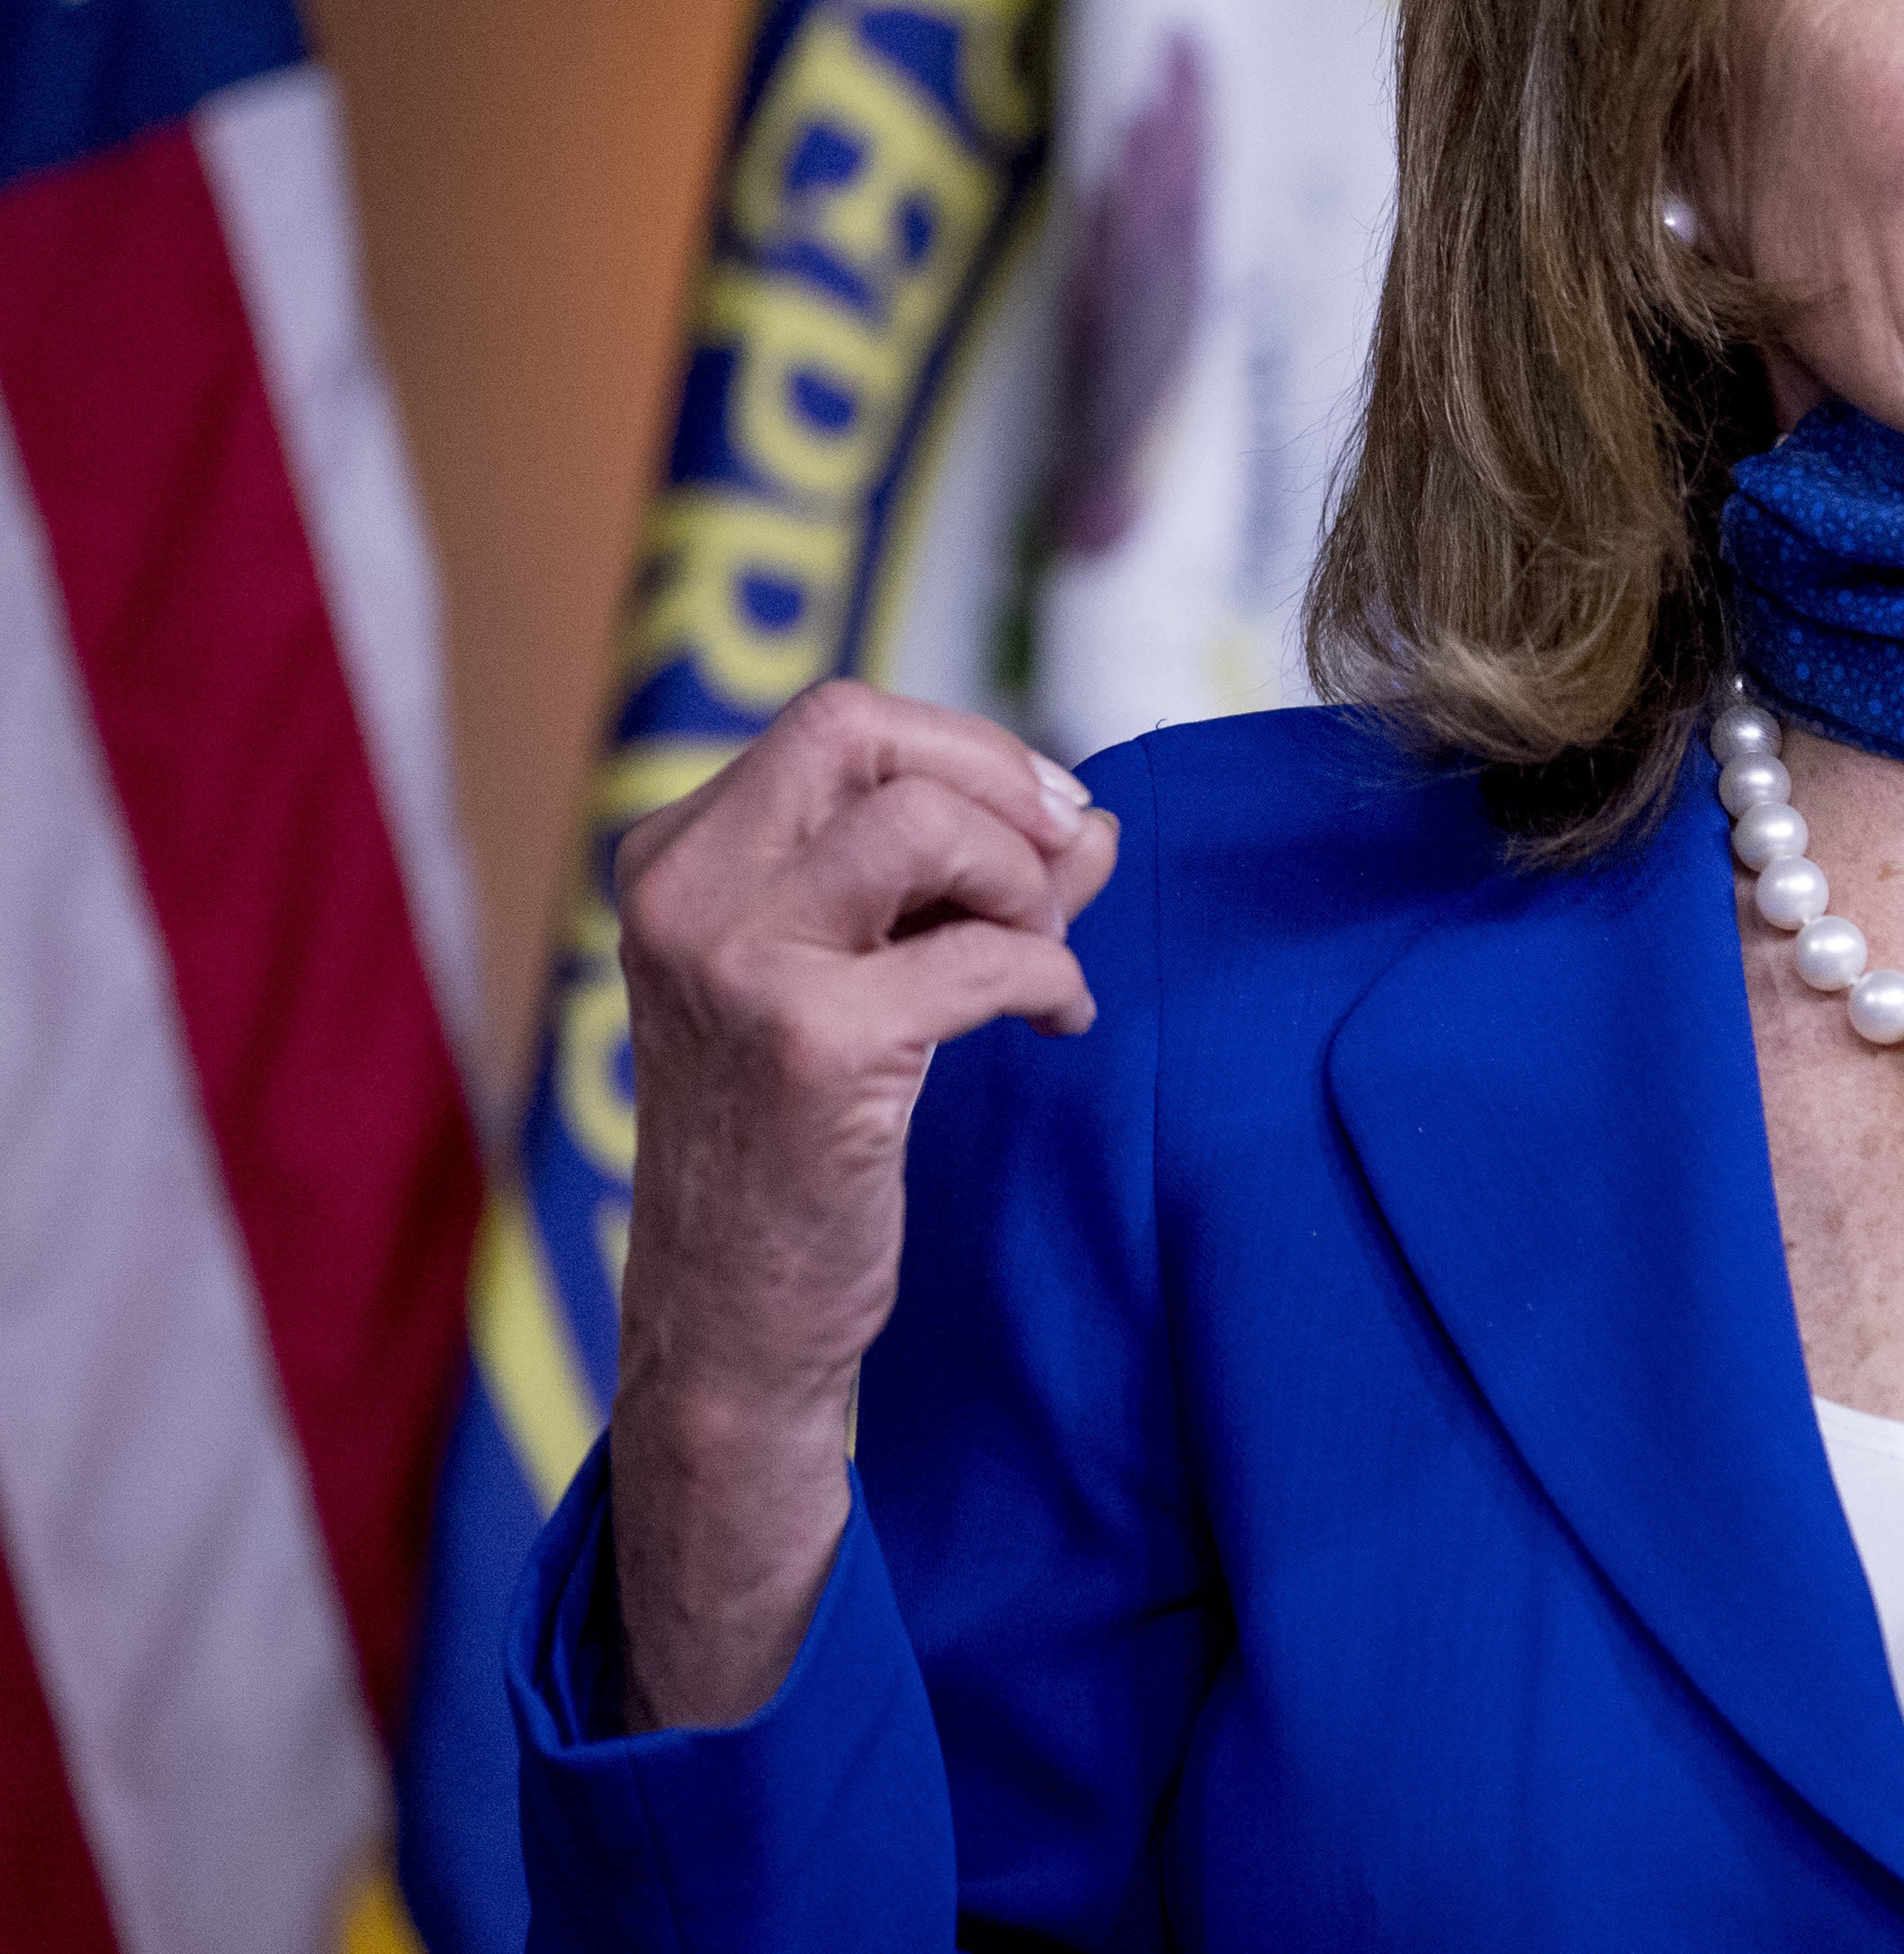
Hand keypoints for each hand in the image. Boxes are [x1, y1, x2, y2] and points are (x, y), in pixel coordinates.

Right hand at [602, 678, 1117, 1730]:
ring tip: (1038, 957)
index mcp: (674, 862)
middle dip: (992, 782)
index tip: (1039, 817)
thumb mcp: (864, 980)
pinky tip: (1057, 1020)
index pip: (838, 721)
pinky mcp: (812, 1044)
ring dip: (1019, 881)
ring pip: (922, 823)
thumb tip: (1089, 815)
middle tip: (1051, 872)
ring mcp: (737, 965)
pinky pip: (986, 955)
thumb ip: (969, 887)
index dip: (965, 753)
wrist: (736, 1322)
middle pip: (862, 732)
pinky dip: (1049, 977)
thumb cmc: (795, 1146)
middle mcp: (684, 897)